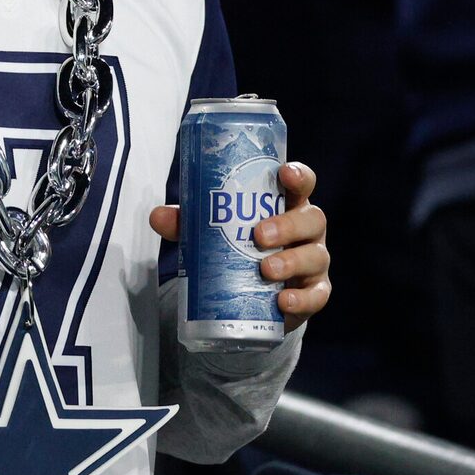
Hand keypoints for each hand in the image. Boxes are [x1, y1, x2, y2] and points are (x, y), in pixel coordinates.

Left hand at [151, 160, 331, 331]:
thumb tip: (158, 216)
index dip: (299, 176)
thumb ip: (188, 223)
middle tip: (260, 234)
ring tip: (265, 270)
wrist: (254, 297)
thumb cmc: (239, 248)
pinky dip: (300, 299)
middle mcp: (307, 231)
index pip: (302, 185)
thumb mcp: (213, 233)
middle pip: (312, 219)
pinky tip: (282, 301)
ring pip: (315, 256)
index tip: (284, 173)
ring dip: (291, 261)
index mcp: (287, 206)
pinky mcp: (314, 293)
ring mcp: (314, 262)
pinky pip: (316, 296)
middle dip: (287, 225)